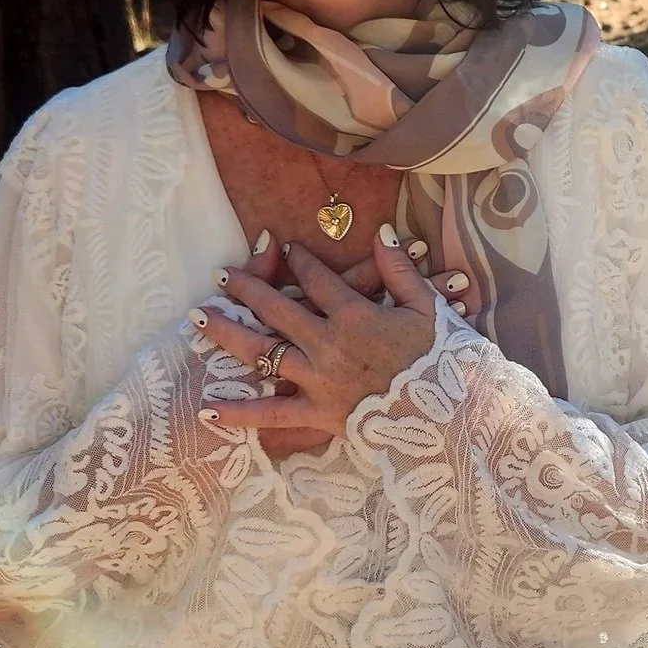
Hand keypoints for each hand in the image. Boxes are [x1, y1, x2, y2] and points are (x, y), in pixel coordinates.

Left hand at [189, 226, 470, 456]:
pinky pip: (271, 413)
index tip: (284, 247)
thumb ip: (399, 268)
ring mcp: (317, 380)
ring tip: (197, 317)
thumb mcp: (427, 308)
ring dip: (227, 332)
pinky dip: (238, 413)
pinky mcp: (316, 414)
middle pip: (276, 309)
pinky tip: (206, 409)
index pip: (318, 279)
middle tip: (221, 274)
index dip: (300, 260)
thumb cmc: (442, 361)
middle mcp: (327, 344)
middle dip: (246, 288)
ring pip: (261, 352)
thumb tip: (382, 230)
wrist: (450, 417)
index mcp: (355, 315)